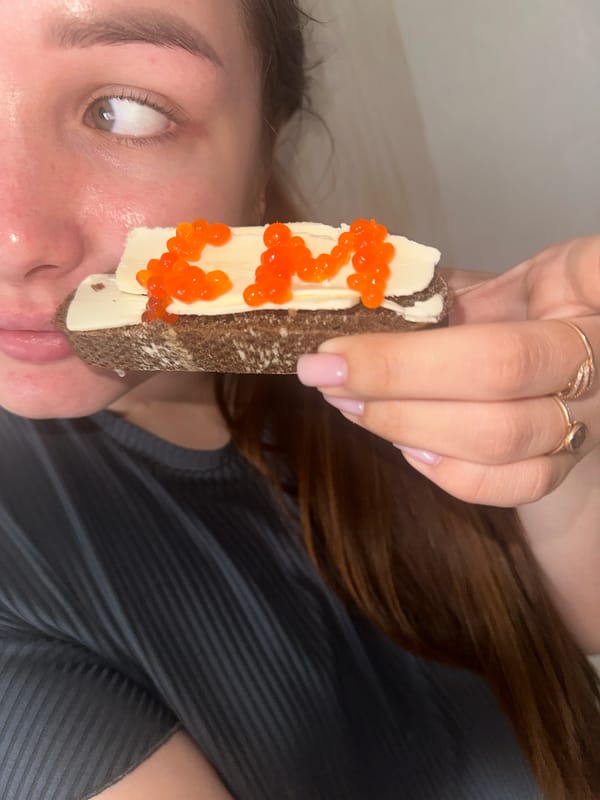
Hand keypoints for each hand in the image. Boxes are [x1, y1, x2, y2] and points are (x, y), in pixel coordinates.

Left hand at [297, 237, 599, 506]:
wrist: (576, 357)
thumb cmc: (527, 308)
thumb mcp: (495, 282)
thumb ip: (444, 292)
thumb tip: (356, 299)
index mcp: (593, 290)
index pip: (556, 288)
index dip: (430, 338)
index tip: (340, 348)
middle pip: (498, 372)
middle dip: (397, 375)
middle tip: (324, 372)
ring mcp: (592, 418)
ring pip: (501, 437)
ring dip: (408, 423)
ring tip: (348, 404)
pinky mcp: (568, 464)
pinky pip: (514, 484)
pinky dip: (449, 473)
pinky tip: (404, 447)